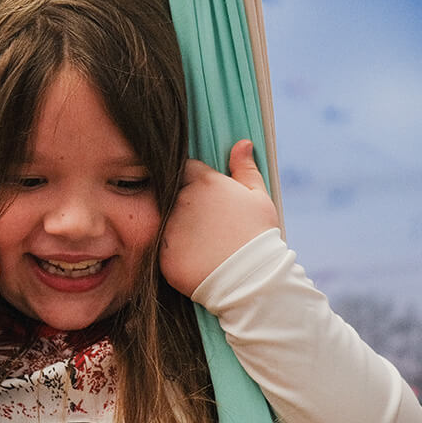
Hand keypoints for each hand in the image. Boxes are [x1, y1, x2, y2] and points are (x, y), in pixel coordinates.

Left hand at [159, 139, 279, 295]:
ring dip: (177, 229)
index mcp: (203, 182)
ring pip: (165, 222)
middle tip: (203, 224)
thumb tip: (242, 143)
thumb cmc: (258, 236)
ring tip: (200, 245)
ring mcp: (169, 227)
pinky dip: (175, 254)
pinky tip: (194, 261)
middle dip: (183, 205)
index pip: (186, 169)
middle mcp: (180, 200)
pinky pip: (163, 250)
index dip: (194, 181)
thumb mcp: (259, 197)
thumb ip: (245, 168)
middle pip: (172, 195)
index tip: (204, 196)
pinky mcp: (162, 255)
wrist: (251, 279)